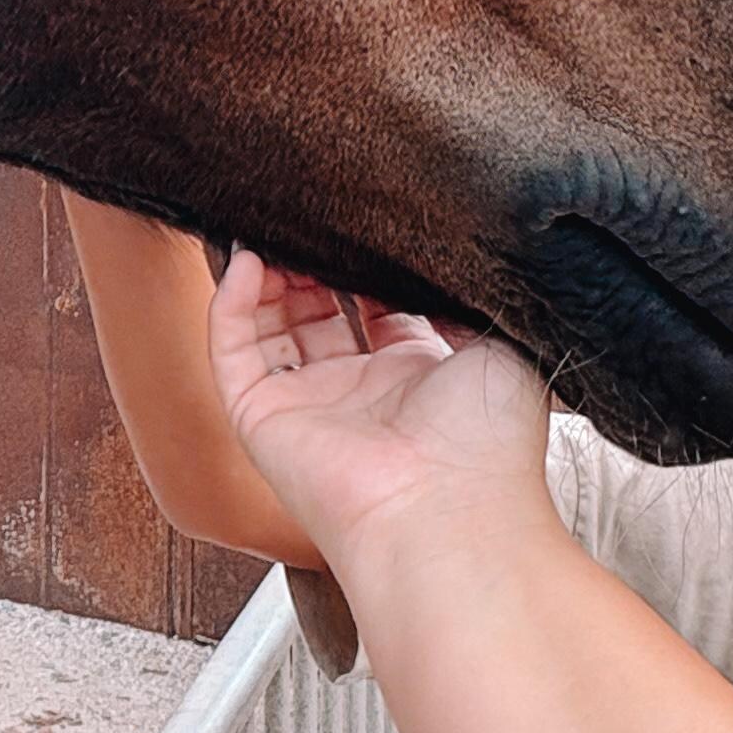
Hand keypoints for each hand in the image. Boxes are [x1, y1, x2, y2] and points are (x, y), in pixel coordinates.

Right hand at [203, 252, 553, 577]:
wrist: (449, 512)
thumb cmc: (489, 449)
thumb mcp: (501, 347)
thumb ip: (465, 298)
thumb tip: (440, 260)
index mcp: (417, 379)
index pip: (376, 309)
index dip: (364, 265)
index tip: (360, 222)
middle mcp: (359, 394)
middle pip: (318, 313)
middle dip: (313, 264)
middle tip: (314, 220)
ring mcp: (308, 407)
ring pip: (268, 327)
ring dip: (268, 276)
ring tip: (277, 228)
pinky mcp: (261, 419)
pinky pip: (232, 351)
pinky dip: (231, 302)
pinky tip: (247, 259)